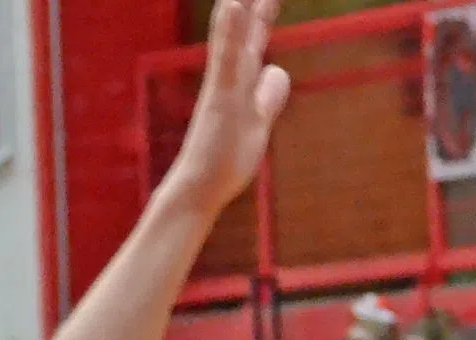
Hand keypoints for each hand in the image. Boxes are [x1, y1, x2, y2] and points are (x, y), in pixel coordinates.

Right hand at [163, 0, 290, 212]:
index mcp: (242, 81)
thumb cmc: (225, 158)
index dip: (261, 14)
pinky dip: (228, 32)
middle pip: (246, 30)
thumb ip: (268, 94)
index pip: (254, 37)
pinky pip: (225, 59)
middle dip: (255, 6)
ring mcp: (223, 86)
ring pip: (234, 36)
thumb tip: (275, 71)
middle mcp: (231, 77)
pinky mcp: (218, 98)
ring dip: (238, 7)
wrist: (199, 186)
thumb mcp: (257, 120)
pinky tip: (231, 5)